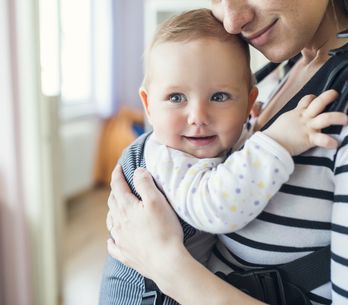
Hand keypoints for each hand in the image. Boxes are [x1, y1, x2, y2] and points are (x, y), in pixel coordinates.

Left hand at [107, 165, 183, 279]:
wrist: (166, 262)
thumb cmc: (164, 230)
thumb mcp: (157, 201)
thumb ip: (145, 184)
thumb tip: (137, 172)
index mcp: (126, 208)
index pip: (118, 186)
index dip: (117, 174)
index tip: (118, 167)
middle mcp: (119, 223)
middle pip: (112, 203)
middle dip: (115, 191)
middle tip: (119, 185)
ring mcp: (121, 240)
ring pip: (111, 222)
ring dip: (112, 212)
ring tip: (115, 208)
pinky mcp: (126, 255)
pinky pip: (113, 246)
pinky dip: (112, 239)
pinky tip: (112, 239)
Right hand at [264, 89, 347, 155]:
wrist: (270, 143)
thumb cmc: (274, 134)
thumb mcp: (283, 121)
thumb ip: (291, 119)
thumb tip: (291, 119)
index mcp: (297, 113)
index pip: (307, 100)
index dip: (314, 98)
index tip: (318, 99)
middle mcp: (304, 118)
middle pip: (318, 103)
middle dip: (328, 96)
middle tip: (336, 94)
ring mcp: (307, 128)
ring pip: (325, 118)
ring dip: (337, 117)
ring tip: (346, 119)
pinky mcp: (308, 139)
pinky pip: (321, 139)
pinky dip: (329, 142)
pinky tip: (335, 144)